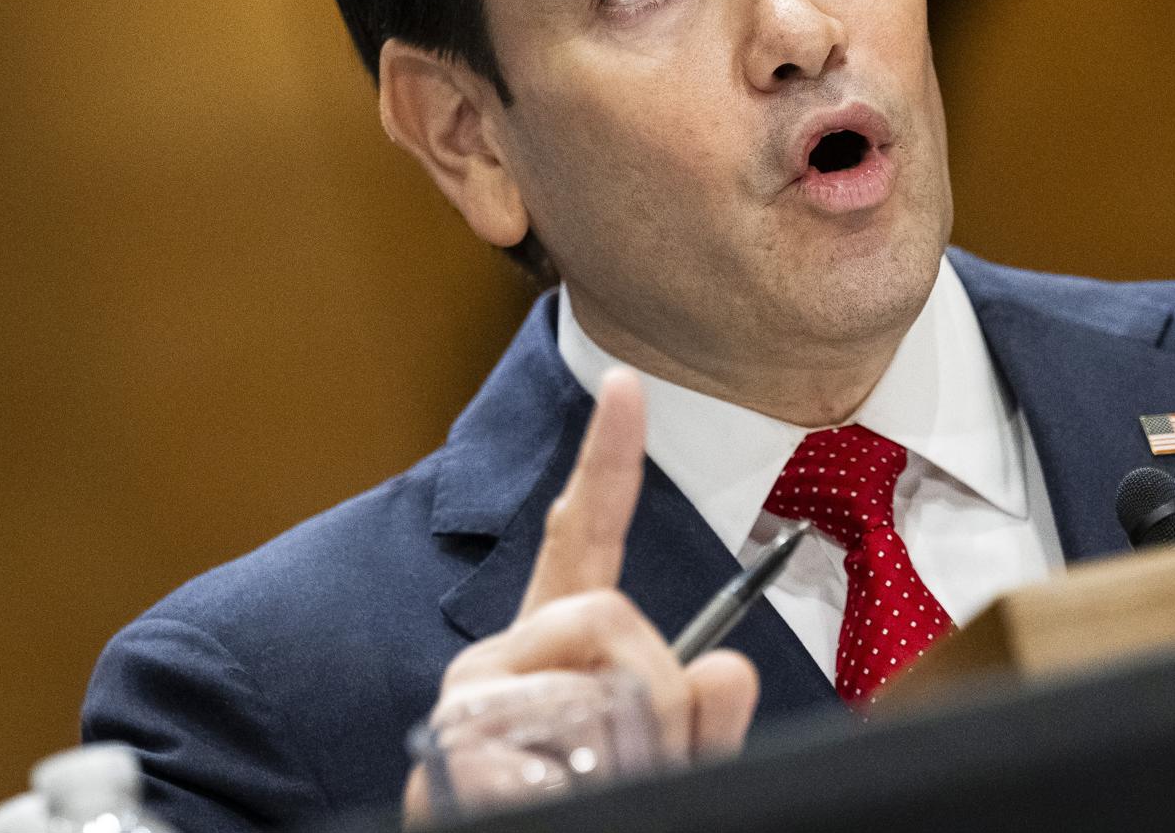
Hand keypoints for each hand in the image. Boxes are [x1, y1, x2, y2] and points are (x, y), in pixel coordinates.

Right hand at [402, 368, 759, 824]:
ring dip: (627, 756)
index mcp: (555, 649)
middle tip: (649, 754)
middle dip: (659, 686)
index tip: (626, 384)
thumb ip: (704, 720)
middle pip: (608, 612)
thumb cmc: (582, 800)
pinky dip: (568, 793)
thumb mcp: (662, 760)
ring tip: (588, 789)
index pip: (584, 540)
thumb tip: (727, 670)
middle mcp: (499, 658)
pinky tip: (546, 802)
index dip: (607, 460)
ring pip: (591, 687)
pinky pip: (550, 759)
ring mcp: (467, 702)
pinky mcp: (447, 754)